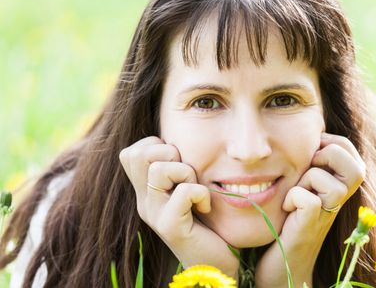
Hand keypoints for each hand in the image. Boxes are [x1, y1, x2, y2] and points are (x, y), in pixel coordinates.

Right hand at [119, 136, 239, 278]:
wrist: (215, 264)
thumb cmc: (207, 221)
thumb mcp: (188, 187)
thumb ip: (177, 167)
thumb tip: (176, 140)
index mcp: (145, 191)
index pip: (132, 152)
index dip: (157, 147)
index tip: (178, 166)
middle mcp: (143, 202)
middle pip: (139, 154)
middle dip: (170, 155)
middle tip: (187, 176)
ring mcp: (154, 216)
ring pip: (159, 169)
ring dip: (187, 173)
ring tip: (196, 192)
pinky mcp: (170, 228)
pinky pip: (183, 192)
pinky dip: (201, 194)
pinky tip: (205, 208)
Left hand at [255, 132, 365, 286]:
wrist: (282, 261)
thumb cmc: (289, 217)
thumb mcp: (303, 182)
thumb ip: (312, 160)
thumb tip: (312, 130)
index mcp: (340, 184)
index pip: (348, 148)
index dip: (328, 143)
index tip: (310, 156)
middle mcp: (341, 200)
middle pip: (353, 165)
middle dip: (325, 158)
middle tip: (307, 170)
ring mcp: (328, 215)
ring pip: (327, 180)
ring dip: (306, 180)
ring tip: (296, 192)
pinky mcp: (311, 227)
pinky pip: (308, 199)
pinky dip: (292, 198)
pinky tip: (286, 209)